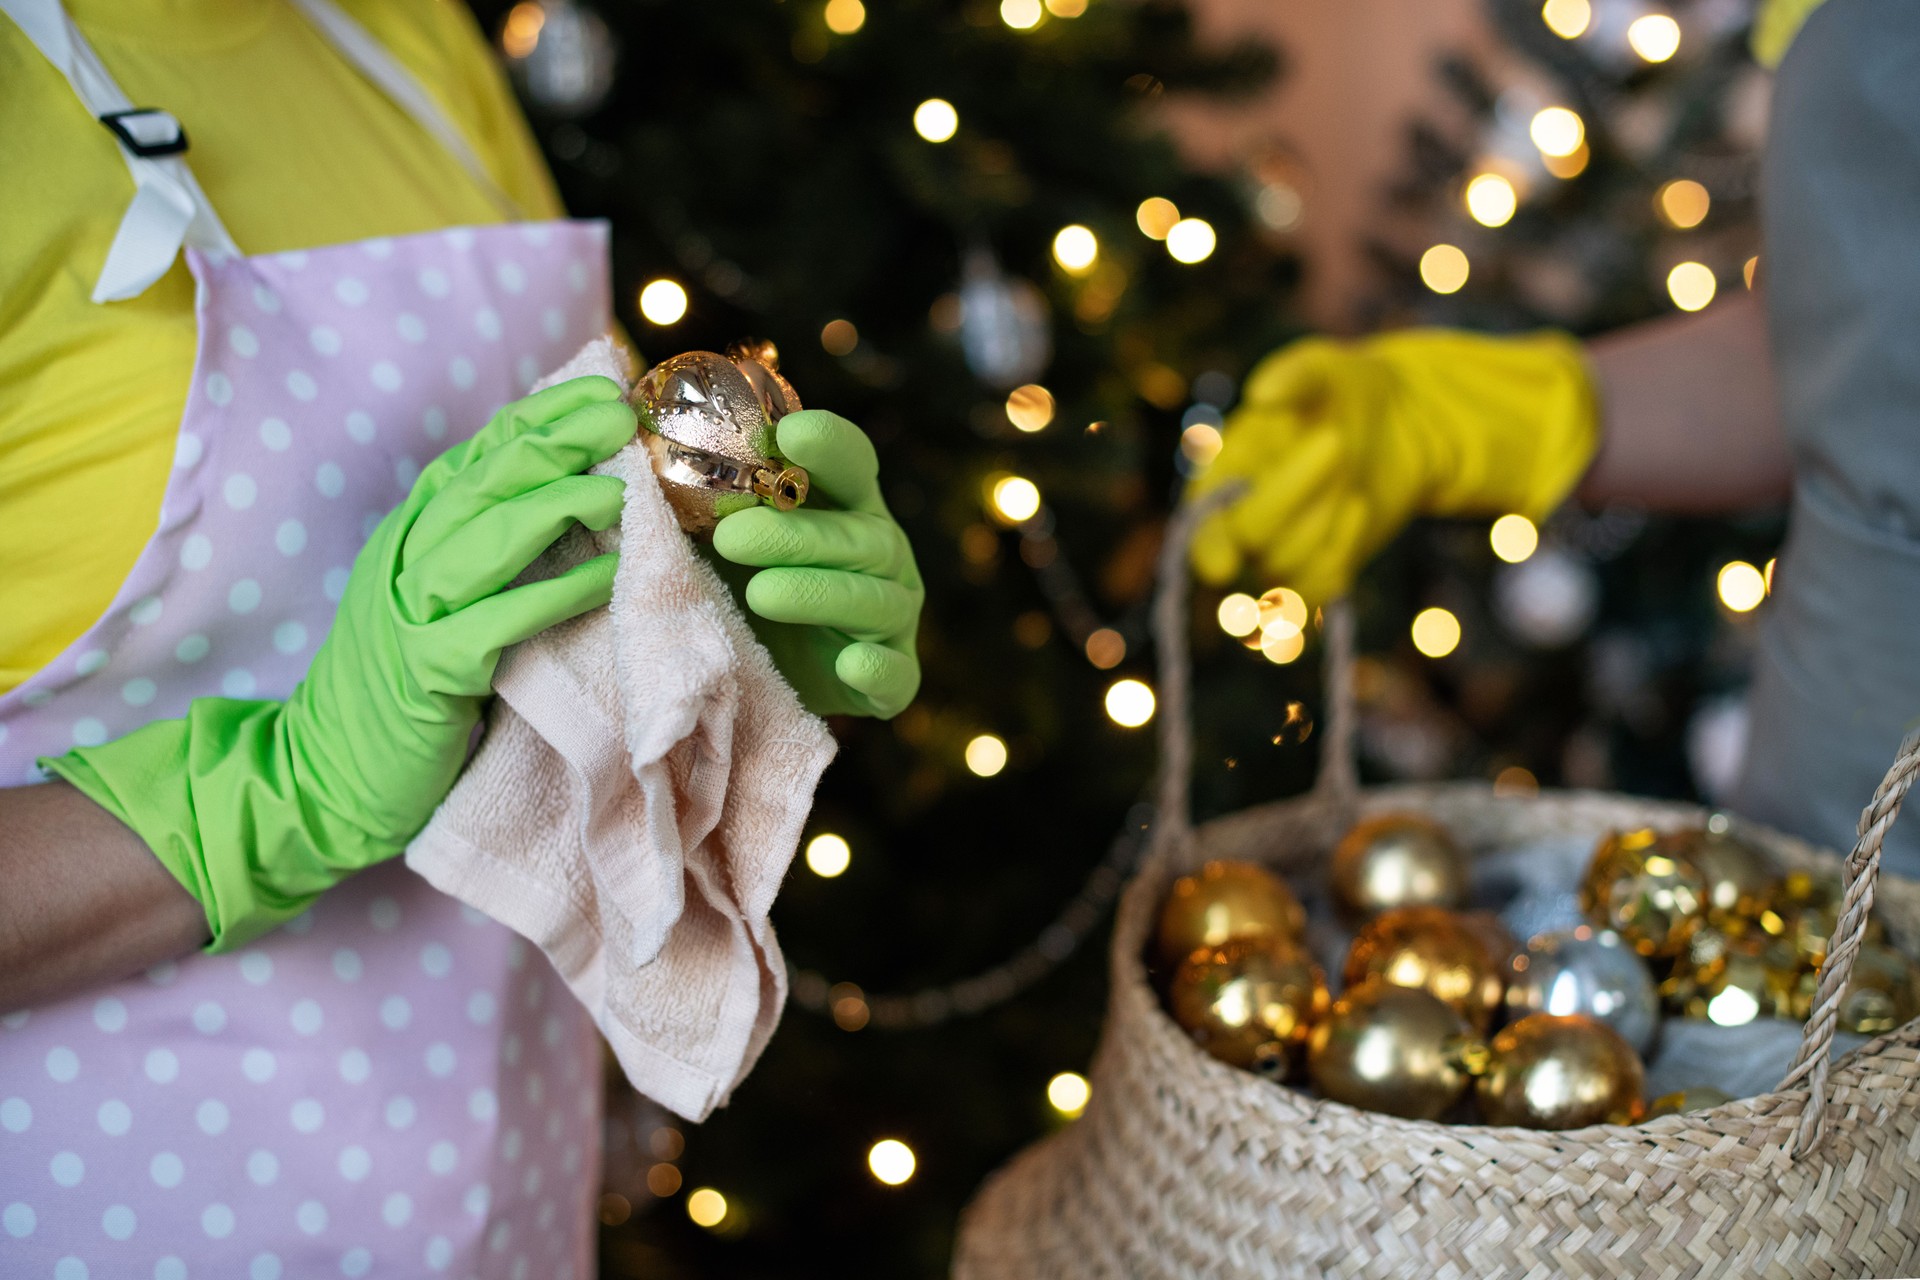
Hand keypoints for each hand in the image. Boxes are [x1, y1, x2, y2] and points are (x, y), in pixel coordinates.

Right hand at [47, 377, 634, 947]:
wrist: (323, 775)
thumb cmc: (402, 689)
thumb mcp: (438, 602)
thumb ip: (488, 554)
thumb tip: (573, 501)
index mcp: (411, 536)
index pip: (479, 457)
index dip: (538, 418)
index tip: (599, 389)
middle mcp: (406, 560)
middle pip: (483, 483)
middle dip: (552, 440)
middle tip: (615, 412)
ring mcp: (411, 613)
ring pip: (485, 539)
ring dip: (554, 506)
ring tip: (617, 486)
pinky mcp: (427, 672)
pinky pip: (500, 622)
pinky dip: (555, 594)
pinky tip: (605, 574)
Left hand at [710, 410, 921, 718]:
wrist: (764, 679)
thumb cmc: (740, 592)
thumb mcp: (718, 542)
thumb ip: (696, 502)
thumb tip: (630, 454)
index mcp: (846, 506)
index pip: (851, 464)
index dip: (828, 446)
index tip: (790, 434)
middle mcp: (880, 554)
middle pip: (856, 535)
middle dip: (795, 535)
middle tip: (731, 536)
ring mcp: (892, 615)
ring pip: (874, 599)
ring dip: (818, 595)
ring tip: (760, 596)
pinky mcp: (896, 676)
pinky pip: (897, 673)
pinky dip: (877, 669)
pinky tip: (851, 664)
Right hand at [1189, 329, 1598, 601]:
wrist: (1401, 425)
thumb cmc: (1346, 391)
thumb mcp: (1324, 368)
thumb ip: (1294, 375)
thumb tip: (1260, 394)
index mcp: (1222, 474)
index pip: (1200, 525)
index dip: (1206, 548)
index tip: (1222, 564)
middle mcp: (1237, 522)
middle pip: (1250, 539)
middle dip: (1292, 492)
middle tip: (1336, 441)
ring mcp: (1275, 553)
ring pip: (1286, 567)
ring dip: (1324, 519)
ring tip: (1350, 475)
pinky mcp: (1315, 572)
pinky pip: (1319, 586)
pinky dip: (1341, 548)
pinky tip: (1357, 508)